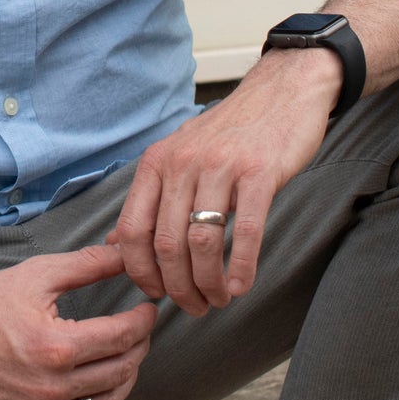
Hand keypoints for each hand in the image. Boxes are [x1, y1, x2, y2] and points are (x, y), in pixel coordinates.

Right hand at [0, 243, 154, 399]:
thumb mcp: (33, 275)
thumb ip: (85, 265)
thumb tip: (126, 255)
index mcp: (54, 346)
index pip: (122, 336)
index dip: (143, 320)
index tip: (147, 308)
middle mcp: (50, 387)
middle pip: (120, 370)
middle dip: (138, 345)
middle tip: (139, 328)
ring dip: (127, 380)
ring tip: (127, 357)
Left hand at [111, 47, 337, 315]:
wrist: (282, 91)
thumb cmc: (231, 132)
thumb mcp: (179, 154)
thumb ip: (152, 197)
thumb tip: (116, 242)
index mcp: (156, 162)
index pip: (132, 229)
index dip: (140, 271)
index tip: (156, 293)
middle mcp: (181, 163)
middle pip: (166, 244)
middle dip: (178, 288)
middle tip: (194, 308)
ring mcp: (220, 167)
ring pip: (201, 243)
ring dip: (208, 284)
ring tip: (218, 300)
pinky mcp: (259, 173)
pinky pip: (244, 232)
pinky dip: (240, 268)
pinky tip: (240, 286)